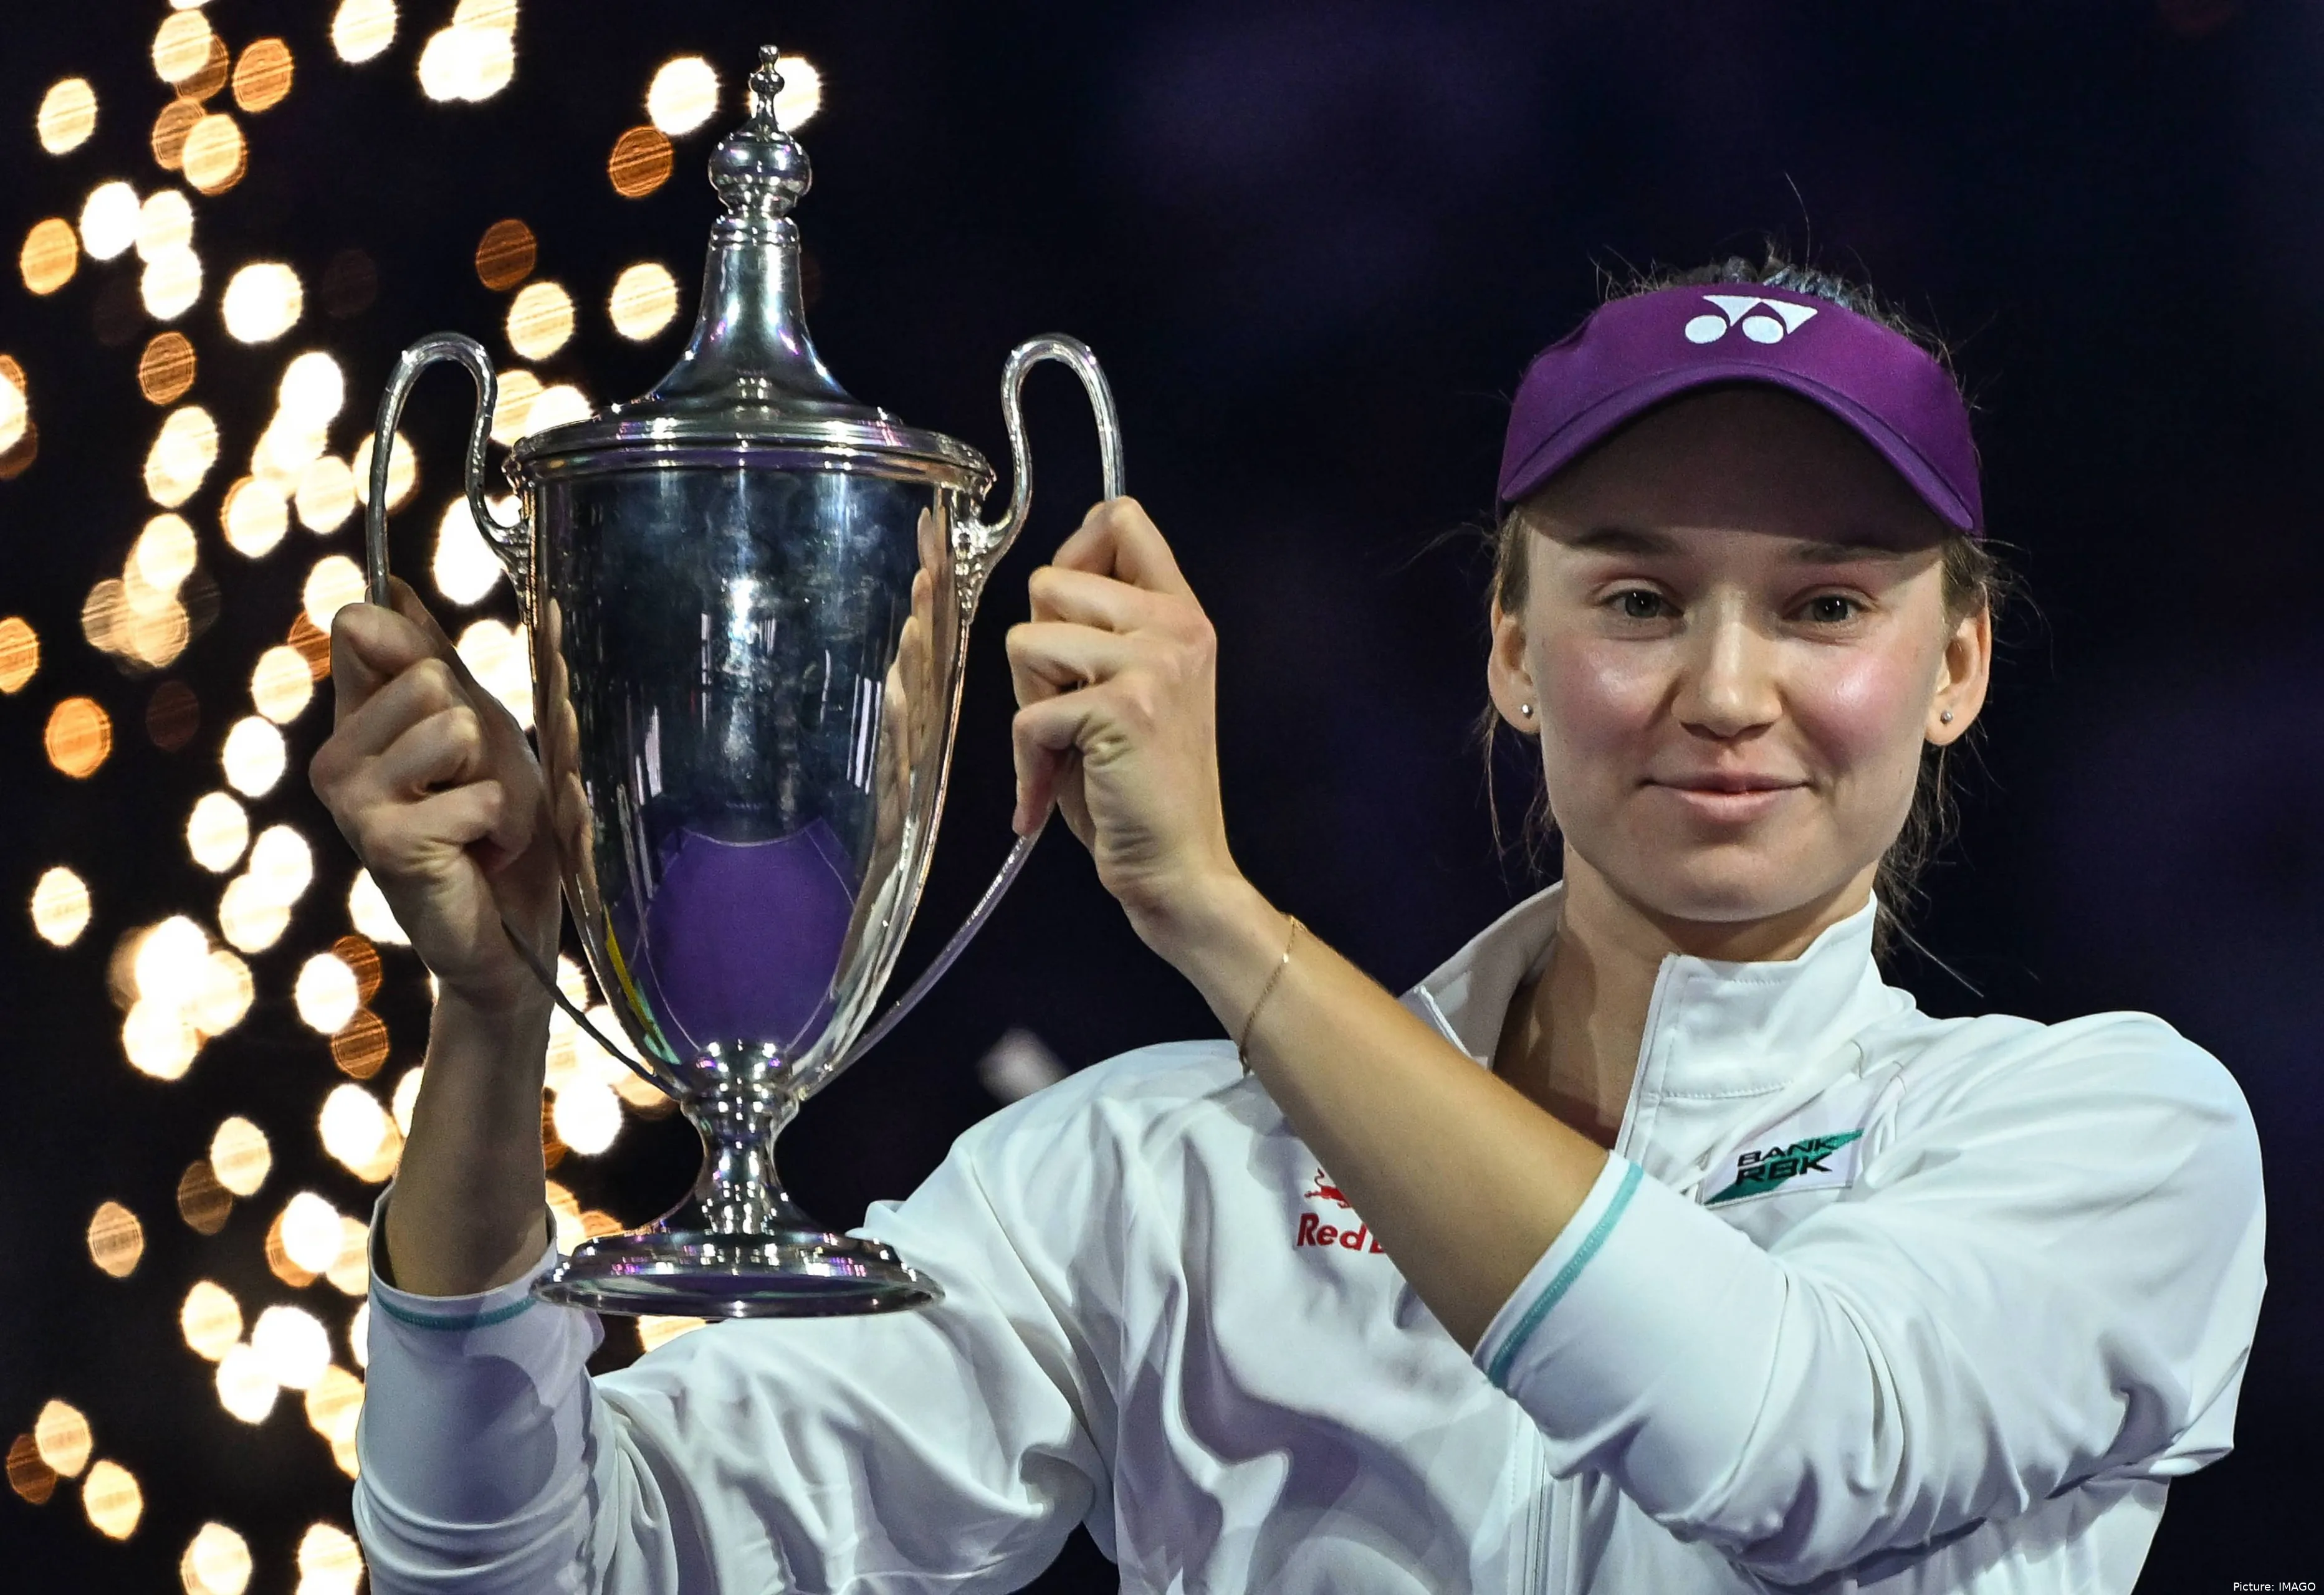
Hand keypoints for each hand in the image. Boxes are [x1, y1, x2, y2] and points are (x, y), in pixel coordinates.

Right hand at [309, 577, 559, 1015]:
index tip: (447, 702)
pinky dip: (504, 827)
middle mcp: (336, 757)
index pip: (368, 628)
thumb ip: (430, 664)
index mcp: (355, 720)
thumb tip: (377, 592)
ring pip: (458, 727)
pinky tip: (479, 857)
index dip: (428, 654)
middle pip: (433, 677)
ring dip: (501, 782)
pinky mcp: (386, 843)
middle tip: (478, 791)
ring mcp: (352, 801)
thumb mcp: (480, 731)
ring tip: (482, 822)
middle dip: (487, 737)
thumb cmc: (498, 829)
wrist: (509, 932)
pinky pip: (480, 795)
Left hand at [1006, 497, 1245, 959]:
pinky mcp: (1123, 706)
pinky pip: (1029, 713)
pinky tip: (1052, 792)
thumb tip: (1048, 581)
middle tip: (1068, 709)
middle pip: (1049, 583)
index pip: (1122, 518)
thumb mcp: (1133, 686)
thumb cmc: (1140, 788)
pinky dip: (1027, 762)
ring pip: (1027, 641)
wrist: (1179, 867)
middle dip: (1037, 650)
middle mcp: (1175, 625)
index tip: (1064, 612)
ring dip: (1029, 702)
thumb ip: (1104, 627)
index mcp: (1181, 613)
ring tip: (1067, 745)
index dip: (1073, 551)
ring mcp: (1154, 661)